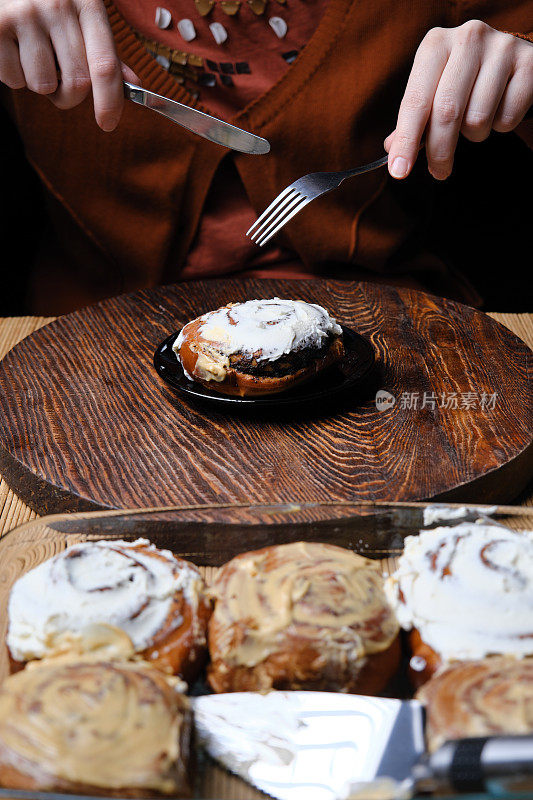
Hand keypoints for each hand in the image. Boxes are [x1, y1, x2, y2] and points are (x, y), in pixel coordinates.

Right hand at [0, 0, 138, 129]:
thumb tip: (132, 83)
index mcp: (86, 3)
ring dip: (40, 84)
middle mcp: (57, 5)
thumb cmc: (47, 6)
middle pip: (77, 83)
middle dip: (69, 95)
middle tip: (58, 78)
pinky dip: (14, 75)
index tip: (108, 124)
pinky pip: (15, 80)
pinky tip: (13, 48)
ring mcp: (25, 14)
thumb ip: (102, 50)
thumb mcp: (80, 17)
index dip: (109, 101)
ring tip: (31, 55)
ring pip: (44, 86)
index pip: (105, 64)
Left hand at [384, 20, 532, 179]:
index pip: (416, 100)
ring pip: (478, 119)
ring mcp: (501, 47)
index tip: (399, 170)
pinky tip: (498, 108)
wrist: (508, 57)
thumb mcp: (433, 89)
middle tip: (439, 172)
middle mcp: (467, 39)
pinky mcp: (528, 63)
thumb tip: (393, 150)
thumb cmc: (463, 79)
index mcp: (435, 44)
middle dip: (439, 151)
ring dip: (474, 134)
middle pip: (447, 112)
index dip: (407, 140)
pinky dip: (500, 125)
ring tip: (475, 121)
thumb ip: (414, 119)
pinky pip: (507, 118)